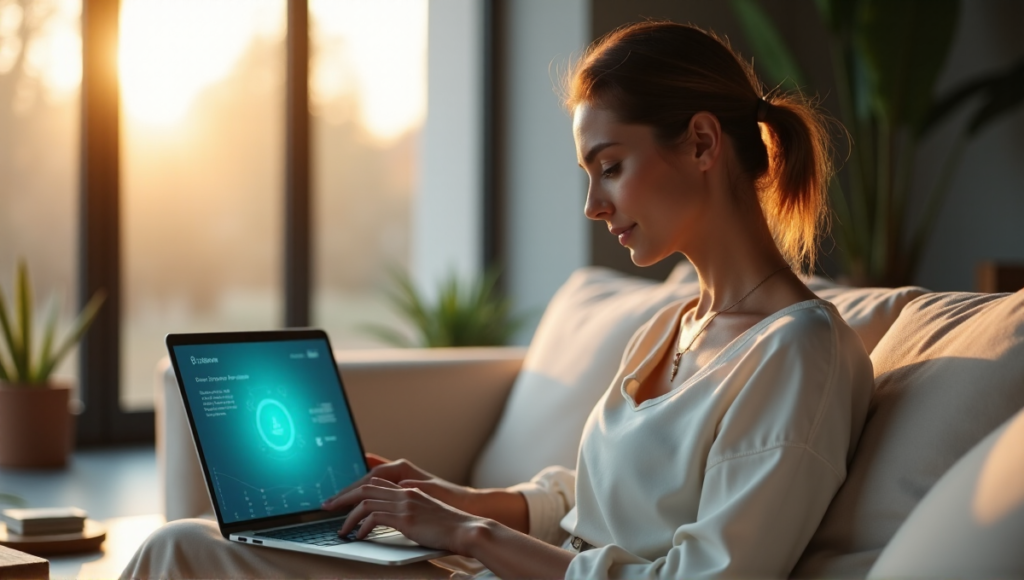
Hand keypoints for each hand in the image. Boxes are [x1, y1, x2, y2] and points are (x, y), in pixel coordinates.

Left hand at [332, 477, 483, 553]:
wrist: (467, 529)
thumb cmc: (450, 526)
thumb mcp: (427, 512)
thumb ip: (410, 508)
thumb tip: (394, 516)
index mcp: (409, 489)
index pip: (375, 482)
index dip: (355, 489)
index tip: (341, 499)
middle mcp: (405, 492)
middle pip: (365, 488)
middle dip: (343, 498)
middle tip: (327, 507)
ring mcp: (405, 504)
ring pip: (366, 503)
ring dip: (349, 517)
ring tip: (341, 529)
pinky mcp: (406, 519)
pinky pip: (375, 518)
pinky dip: (363, 527)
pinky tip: (360, 536)